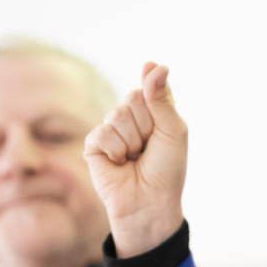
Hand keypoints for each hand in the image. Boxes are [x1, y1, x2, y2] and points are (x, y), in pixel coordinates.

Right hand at [83, 62, 186, 256]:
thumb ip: (162, 98)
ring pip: (117, 115)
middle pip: (133, 98)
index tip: (158, 103)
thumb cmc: (167, 171)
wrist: (150, 203)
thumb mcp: (173, 131)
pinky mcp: (93, 146)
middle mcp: (131, 119)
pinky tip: (119, 164)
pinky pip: (102, 133)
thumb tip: (154, 63)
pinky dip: (115, 150)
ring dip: (132, 141)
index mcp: (153, 113)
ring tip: (135, 159)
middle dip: (146, 125)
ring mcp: (111, 131)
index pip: (150, 86)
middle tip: (149, 148)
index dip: (155, 97)